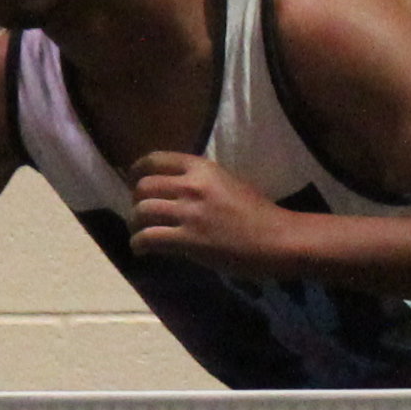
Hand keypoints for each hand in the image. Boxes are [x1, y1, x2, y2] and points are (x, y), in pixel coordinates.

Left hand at [124, 151, 298, 276]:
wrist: (278, 239)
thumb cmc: (259, 213)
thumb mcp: (228, 182)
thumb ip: (200, 181)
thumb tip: (173, 187)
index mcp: (202, 168)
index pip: (156, 159)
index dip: (137, 170)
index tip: (132, 180)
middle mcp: (192, 185)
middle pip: (143, 186)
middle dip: (135, 201)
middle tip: (141, 214)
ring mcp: (189, 212)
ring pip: (141, 211)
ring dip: (135, 224)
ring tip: (140, 232)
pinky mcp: (189, 239)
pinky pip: (148, 237)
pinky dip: (138, 244)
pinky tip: (141, 250)